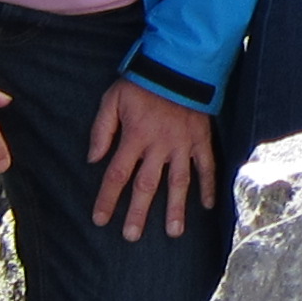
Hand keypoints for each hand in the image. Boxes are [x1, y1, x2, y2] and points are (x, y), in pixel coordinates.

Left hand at [88, 81, 215, 240]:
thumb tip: (93, 159)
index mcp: (134, 137)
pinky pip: (206, 165)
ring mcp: (182, 144)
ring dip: (175, 208)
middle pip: (147, 185)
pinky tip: (208, 206)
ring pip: (178, 182)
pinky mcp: (201, 139)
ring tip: (173, 232)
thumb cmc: (142, 82)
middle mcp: (159, 146)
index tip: (100, 220)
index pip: (117, 175)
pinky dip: (208, 185)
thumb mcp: (112, 99)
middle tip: (132, 236)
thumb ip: (101, 130)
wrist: (179, 64)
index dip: (107, 199)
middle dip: (138, 212)